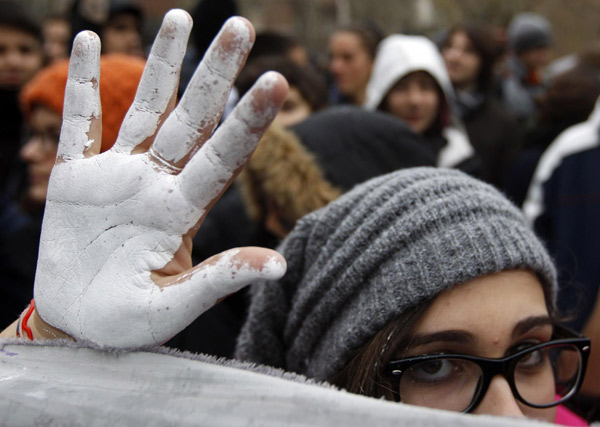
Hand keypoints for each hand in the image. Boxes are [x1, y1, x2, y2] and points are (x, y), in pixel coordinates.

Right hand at [33, 10, 287, 347]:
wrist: (79, 324)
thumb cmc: (127, 323)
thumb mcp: (171, 308)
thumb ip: (220, 280)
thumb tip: (280, 266)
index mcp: (181, 213)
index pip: (222, 157)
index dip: (247, 121)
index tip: (275, 80)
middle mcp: (156, 184)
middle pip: (190, 119)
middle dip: (214, 73)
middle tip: (241, 26)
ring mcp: (116, 176)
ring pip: (143, 108)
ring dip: (161, 63)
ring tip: (180, 17)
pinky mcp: (76, 178)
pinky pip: (80, 122)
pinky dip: (82, 83)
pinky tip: (88, 41)